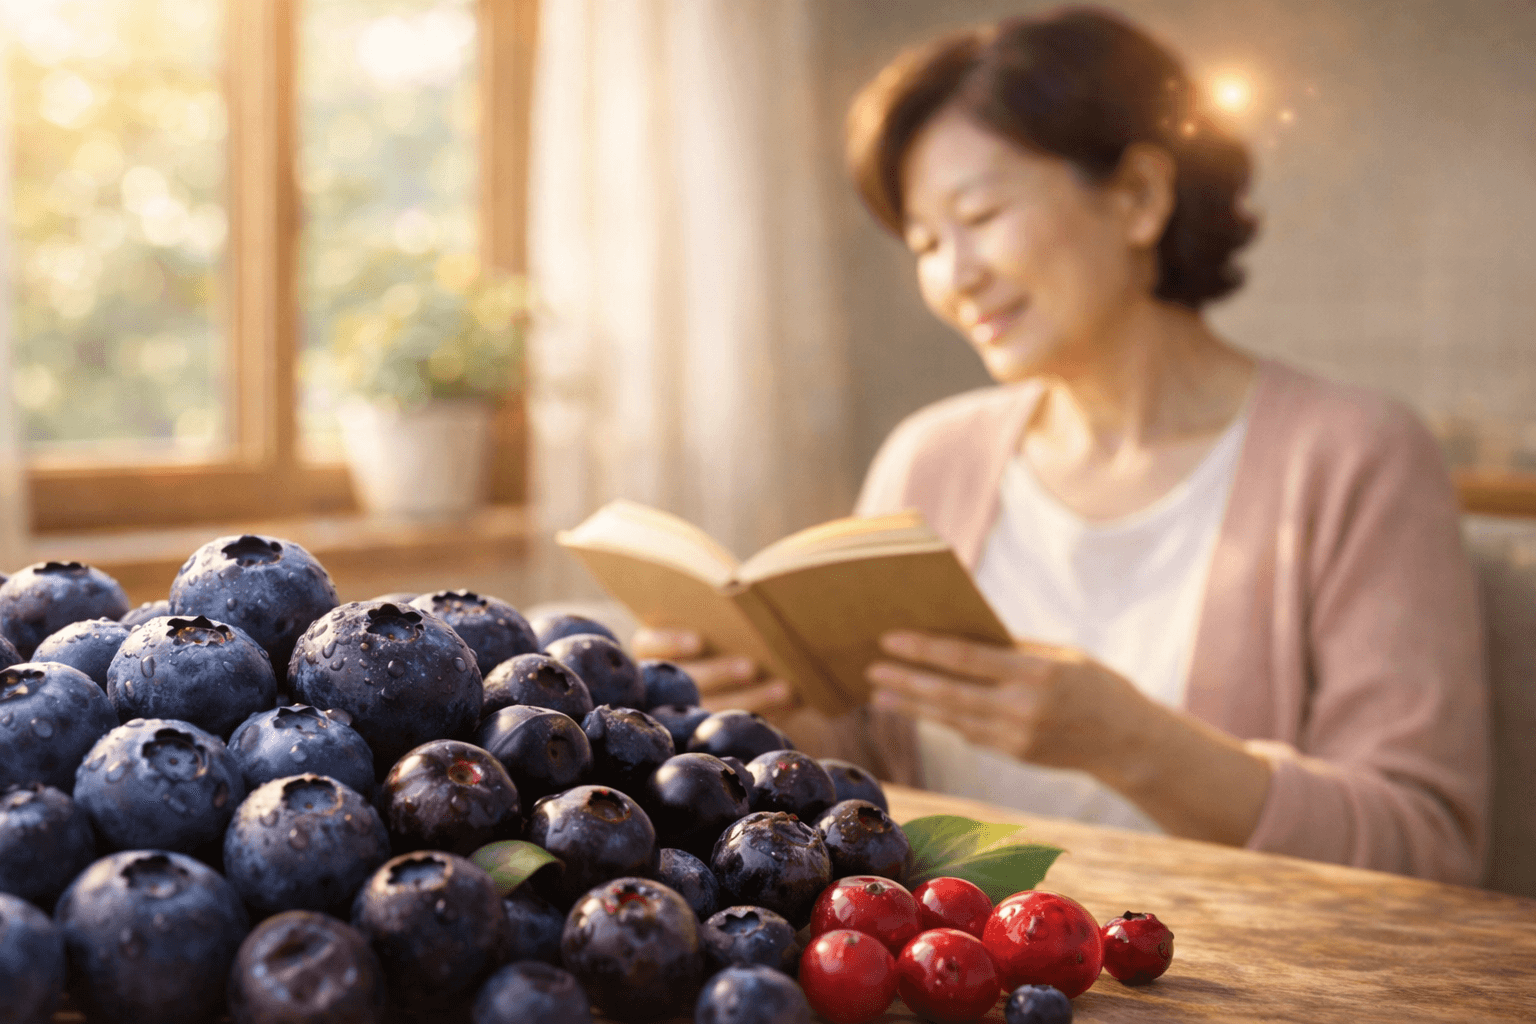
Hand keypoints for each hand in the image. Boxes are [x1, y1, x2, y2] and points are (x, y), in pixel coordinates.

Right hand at [631, 627, 799, 717]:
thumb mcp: (727, 616)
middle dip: (719, 673)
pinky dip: (764, 713)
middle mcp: (665, 679)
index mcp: (656, 645)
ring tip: (784, 688)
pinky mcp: (720, 719)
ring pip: (711, 707)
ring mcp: (690, 706)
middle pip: (685, 681)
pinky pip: (736, 723)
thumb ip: (724, 611)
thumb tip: (745, 593)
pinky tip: (791, 704)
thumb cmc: (739, 623)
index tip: (698, 640)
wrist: (761, 659)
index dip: (669, 641)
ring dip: (749, 699)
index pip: (647, 643)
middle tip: (751, 666)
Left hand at [864, 630, 1147, 776]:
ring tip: (879, 694)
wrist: (1129, 742)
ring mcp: (1017, 736)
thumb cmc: (1095, 684)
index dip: (925, 649)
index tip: (890, 639)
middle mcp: (1023, 708)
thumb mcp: (1060, 656)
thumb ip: (1012, 649)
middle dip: (907, 680)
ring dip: (912, 705)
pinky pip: (969, 732)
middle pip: (950, 693)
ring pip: (952, 719)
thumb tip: (959, 635)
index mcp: (1036, 673)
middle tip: (870, 669)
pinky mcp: (1014, 754)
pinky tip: (915, 707)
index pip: (967, 658)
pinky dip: (941, 719)